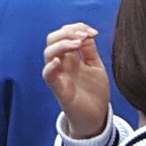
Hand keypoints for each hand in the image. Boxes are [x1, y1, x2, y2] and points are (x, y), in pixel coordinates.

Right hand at [42, 23, 110, 140]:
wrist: (97, 117)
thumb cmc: (94, 92)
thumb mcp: (95, 66)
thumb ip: (89, 50)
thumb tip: (88, 34)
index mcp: (71, 57)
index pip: (65, 34)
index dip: (77, 28)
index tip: (93, 33)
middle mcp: (63, 64)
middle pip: (53, 39)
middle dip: (67, 32)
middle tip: (84, 36)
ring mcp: (60, 75)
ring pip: (48, 53)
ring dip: (62, 44)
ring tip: (77, 44)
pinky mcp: (59, 89)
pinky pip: (48, 76)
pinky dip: (50, 67)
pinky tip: (59, 61)